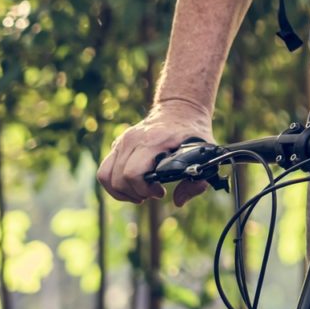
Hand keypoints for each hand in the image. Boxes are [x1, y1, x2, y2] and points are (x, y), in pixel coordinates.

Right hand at [97, 99, 214, 205]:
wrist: (180, 107)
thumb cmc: (193, 131)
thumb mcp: (205, 151)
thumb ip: (198, 179)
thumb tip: (178, 200)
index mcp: (154, 140)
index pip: (133, 172)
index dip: (144, 189)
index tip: (161, 192)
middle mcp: (133, 139)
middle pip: (119, 178)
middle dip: (135, 193)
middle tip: (152, 194)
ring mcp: (123, 140)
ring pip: (106, 176)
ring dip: (121, 192)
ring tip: (139, 194)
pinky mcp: (117, 144)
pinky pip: (104, 170)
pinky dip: (113, 185)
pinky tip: (130, 188)